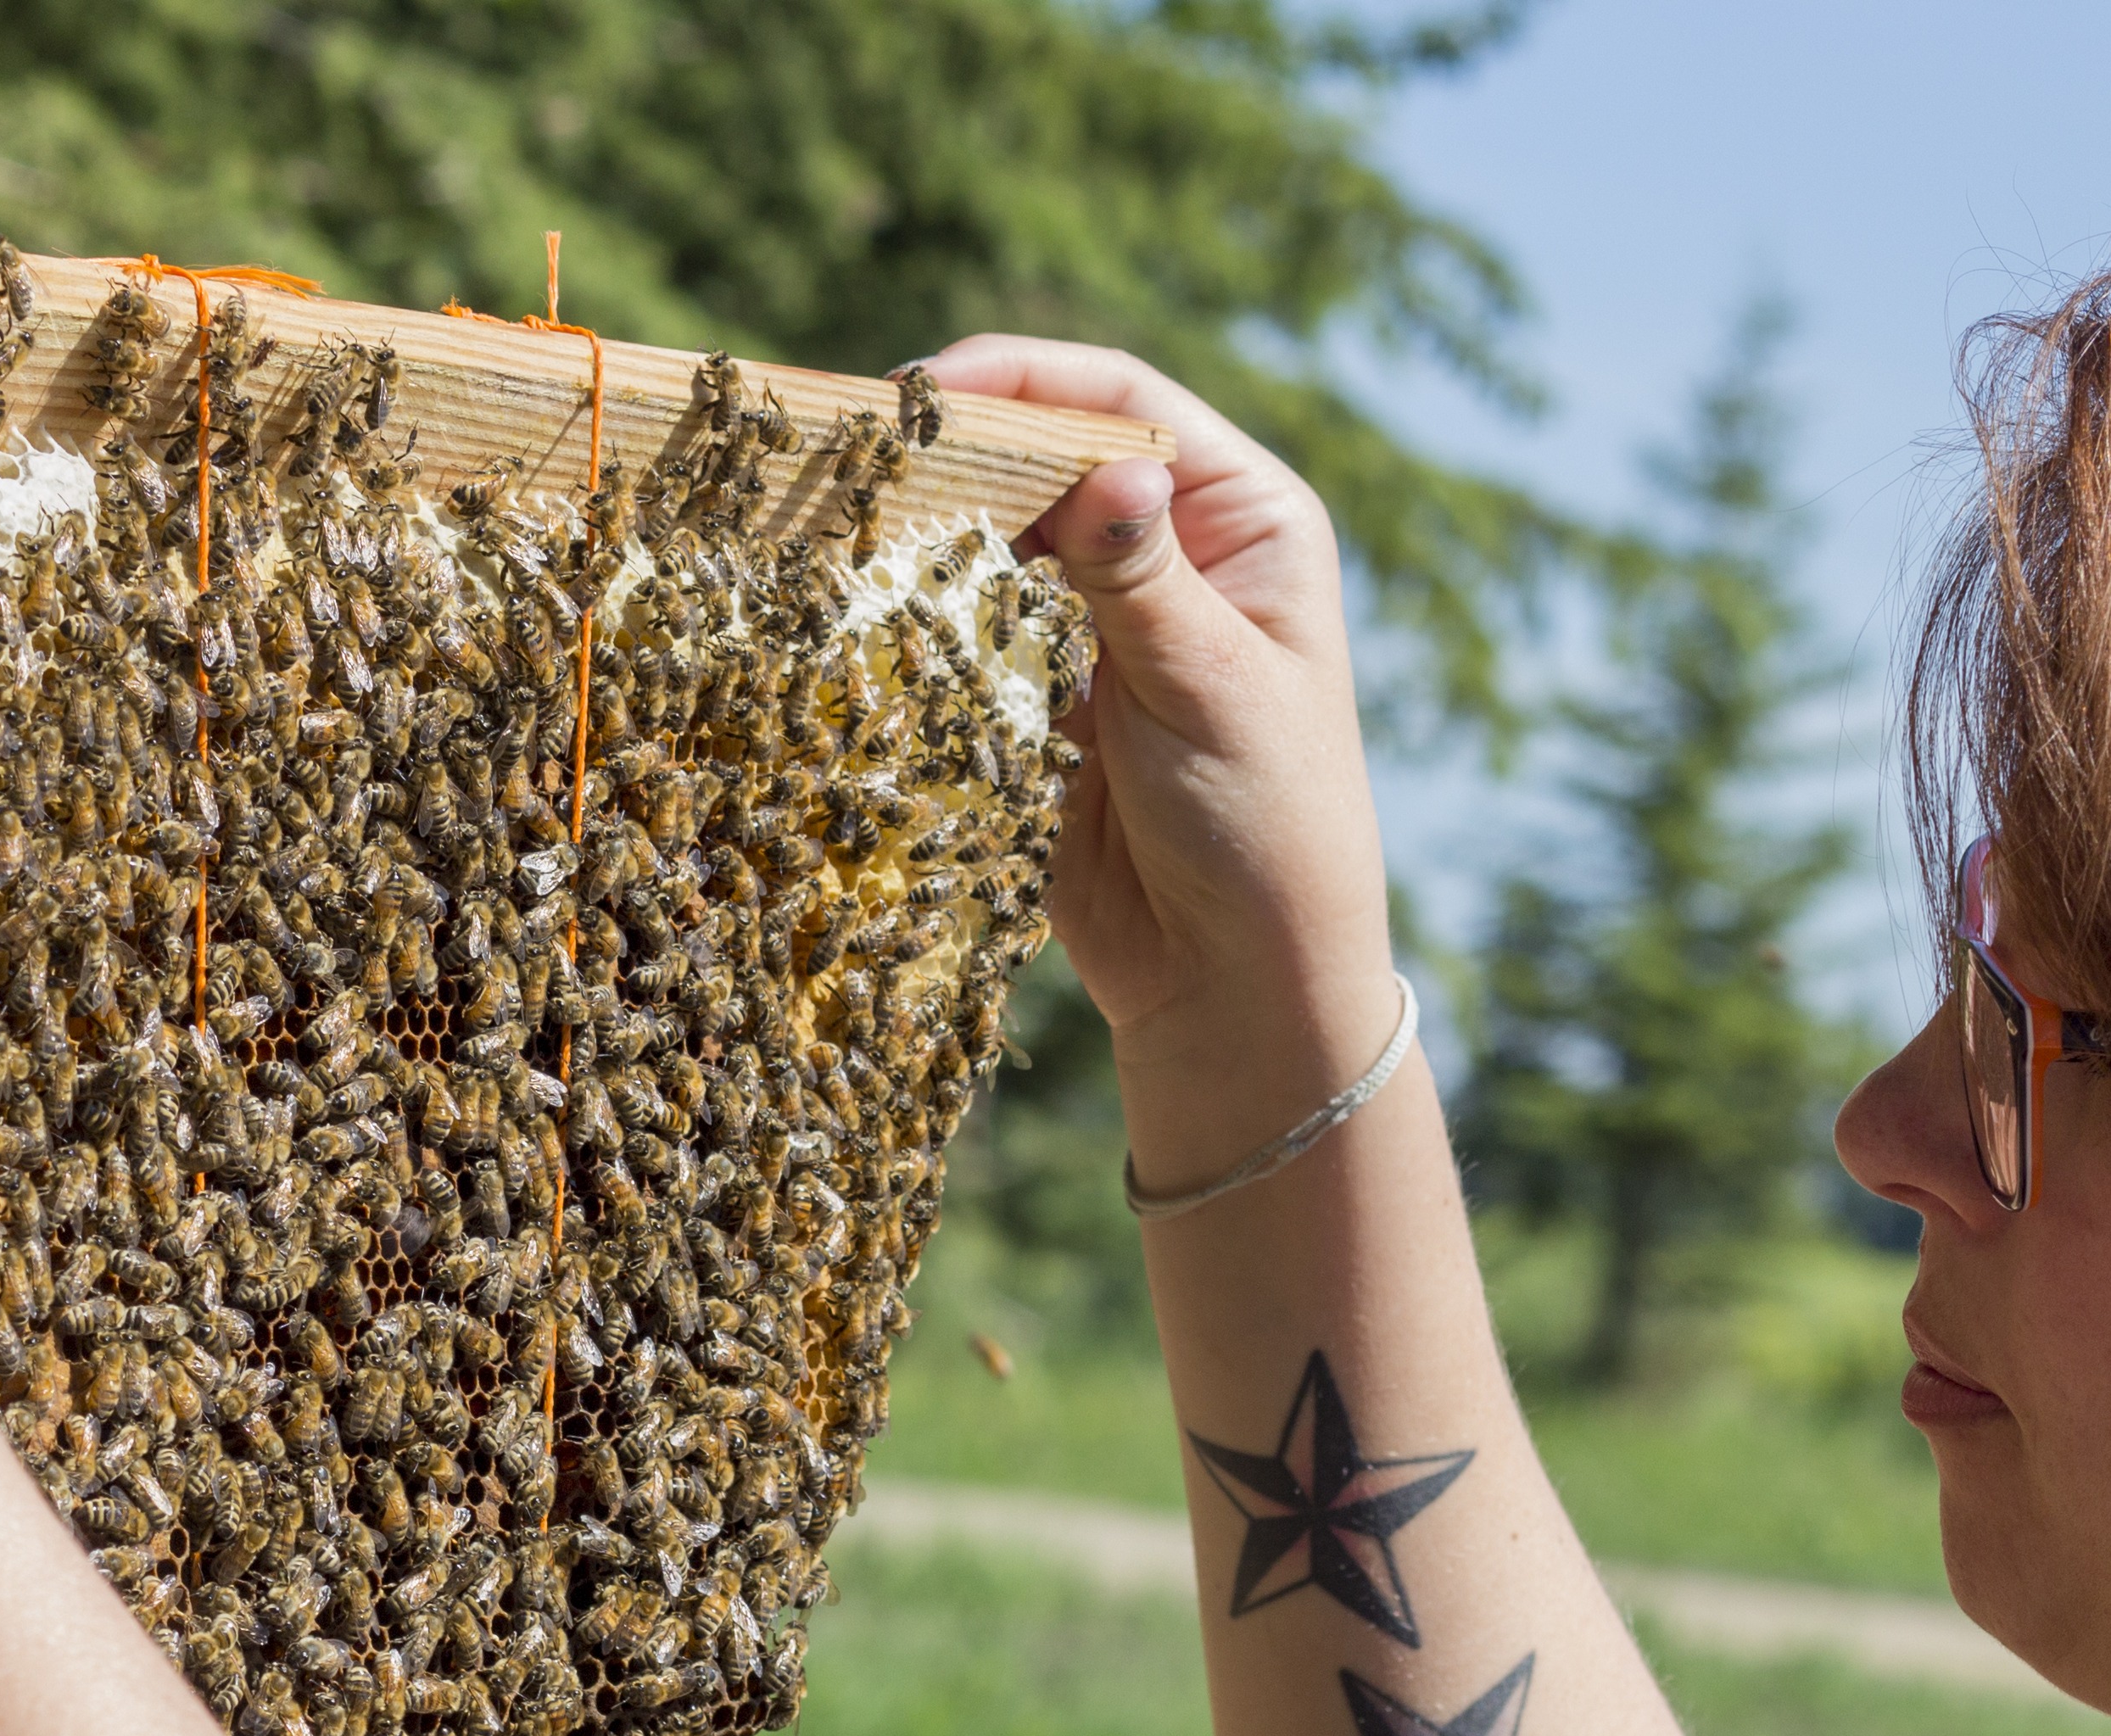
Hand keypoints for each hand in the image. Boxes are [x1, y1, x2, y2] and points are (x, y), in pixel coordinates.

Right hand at [917, 338, 1401, 1167]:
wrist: (1236, 980)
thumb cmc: (1265, 824)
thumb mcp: (1208, 688)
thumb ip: (1143, 577)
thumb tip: (1107, 468)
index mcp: (1245, 520)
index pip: (1124, 402)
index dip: (1023, 380)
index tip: (925, 391)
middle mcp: (1174, 553)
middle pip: (1047, 459)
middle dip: (958, 456)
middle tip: (855, 457)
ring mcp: (1103, 623)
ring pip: (998, 542)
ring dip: (929, 536)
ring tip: (845, 528)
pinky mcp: (1047, 694)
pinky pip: (972, 630)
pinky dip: (923, 618)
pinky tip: (863, 610)